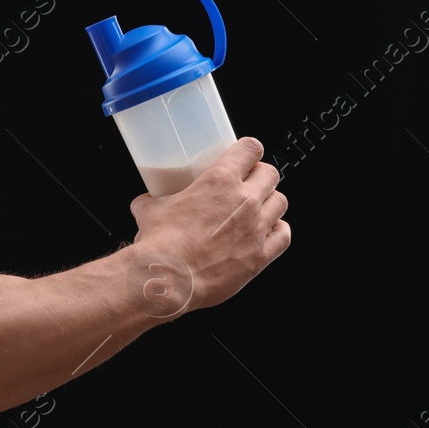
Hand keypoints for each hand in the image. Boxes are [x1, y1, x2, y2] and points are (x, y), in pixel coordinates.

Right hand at [129, 136, 288, 313]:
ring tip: (258, 208)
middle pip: (270, 174)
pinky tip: (266, 233)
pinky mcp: (260, 256)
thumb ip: (152, 201)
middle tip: (249, 183)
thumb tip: (145, 203)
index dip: (249, 150)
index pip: (250, 149)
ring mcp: (256, 228)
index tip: (245, 155)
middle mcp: (244, 201)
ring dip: (270, 202)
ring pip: (280, 202)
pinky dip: (277, 231)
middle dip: (261, 175)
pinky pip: (284, 235)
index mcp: (219, 180)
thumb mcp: (150, 210)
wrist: (169, 279)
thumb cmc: (160, 245)